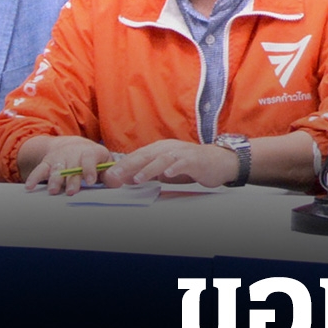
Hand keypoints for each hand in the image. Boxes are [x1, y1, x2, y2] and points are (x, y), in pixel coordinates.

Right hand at [23, 136, 112, 195]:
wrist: (73, 145)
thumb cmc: (93, 158)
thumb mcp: (105, 162)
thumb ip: (109, 173)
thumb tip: (116, 182)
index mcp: (91, 152)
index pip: (90, 159)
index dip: (90, 170)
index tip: (91, 181)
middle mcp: (74, 153)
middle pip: (72, 167)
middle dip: (72, 180)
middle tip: (71, 192)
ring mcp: (60, 158)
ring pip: (56, 169)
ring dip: (55, 180)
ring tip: (53, 191)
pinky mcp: (47, 162)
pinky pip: (40, 170)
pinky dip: (34, 178)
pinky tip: (30, 187)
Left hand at [103, 139, 238, 188]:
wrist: (220, 161)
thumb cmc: (191, 166)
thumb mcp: (166, 169)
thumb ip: (148, 172)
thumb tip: (125, 178)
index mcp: (160, 149)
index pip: (136, 156)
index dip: (121, 166)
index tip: (107, 177)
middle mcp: (168, 148)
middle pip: (145, 156)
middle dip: (128, 167)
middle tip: (114, 178)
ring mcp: (182, 153)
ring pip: (161, 159)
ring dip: (148, 169)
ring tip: (137, 179)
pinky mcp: (194, 160)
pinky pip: (183, 163)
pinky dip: (175, 168)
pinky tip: (168, 174)